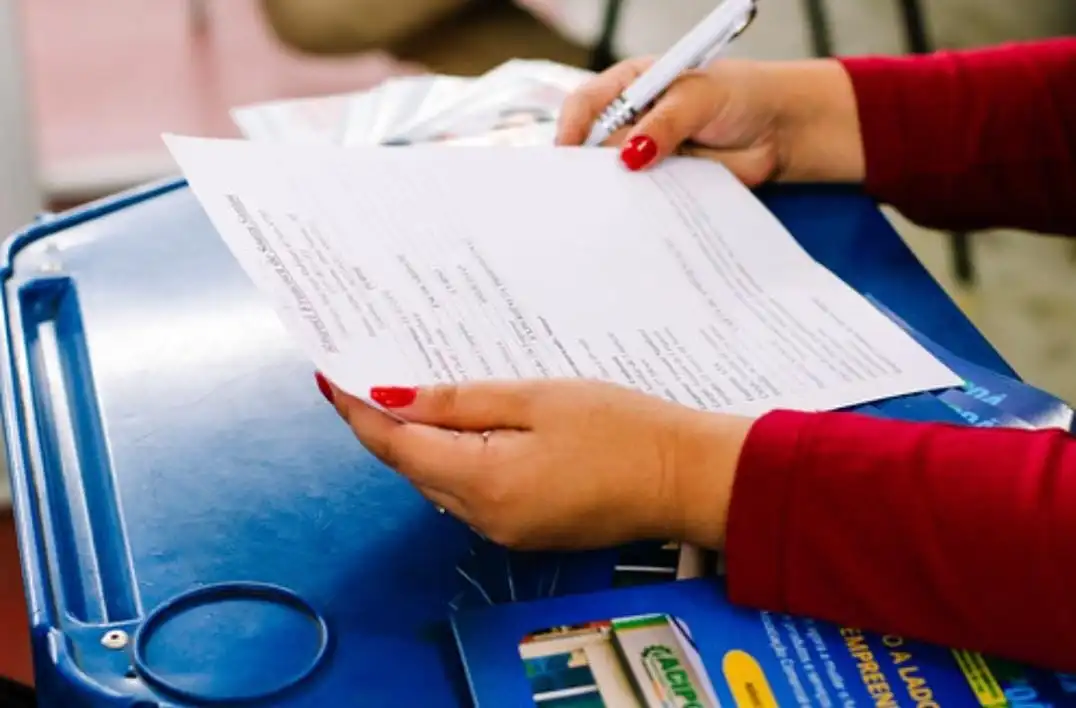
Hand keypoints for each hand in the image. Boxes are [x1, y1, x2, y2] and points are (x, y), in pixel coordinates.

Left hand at [317, 375, 753, 550]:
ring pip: (440, 481)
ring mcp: (505, 531)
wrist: (687, 477)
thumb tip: (390, 398)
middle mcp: (484, 517)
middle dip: (387, 423)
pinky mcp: (525, 530)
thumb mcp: (537, 399)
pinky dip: (457, 459)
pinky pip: (470, 493)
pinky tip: (466, 425)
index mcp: (482, 482)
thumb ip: (460, 401)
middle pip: (414, 467)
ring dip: (422, 441)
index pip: (396, 447)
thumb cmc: (622, 428)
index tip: (331, 377)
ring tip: (415, 390)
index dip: (358, 413)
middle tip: (369, 371)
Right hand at [556, 56, 864, 184]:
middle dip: (590, 168)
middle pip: (593, 148)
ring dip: (614, 194)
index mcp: (630, 87)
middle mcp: (630, 122)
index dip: (572, 128)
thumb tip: (630, 154)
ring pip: (616, 179)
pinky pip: (643, 202)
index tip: (569, 153)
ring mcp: (645, 156)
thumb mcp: (700, 97)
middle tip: (590, 190)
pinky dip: (639, 211)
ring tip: (612, 210)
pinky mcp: (663, 185)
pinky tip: (635, 222)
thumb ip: (665, 123)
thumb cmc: (741, 95)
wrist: (780, 130)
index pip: (586, 104)